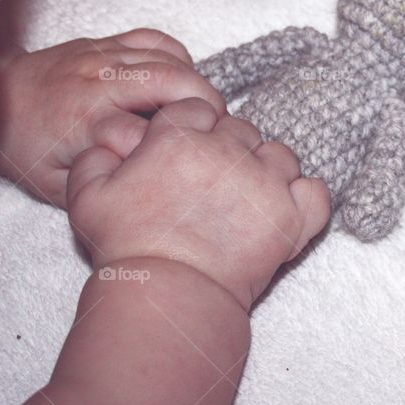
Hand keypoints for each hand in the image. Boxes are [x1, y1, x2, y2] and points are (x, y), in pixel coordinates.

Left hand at [0, 28, 224, 205]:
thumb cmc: (25, 148)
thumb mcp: (55, 186)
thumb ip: (101, 186)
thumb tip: (144, 183)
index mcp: (85, 123)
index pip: (145, 131)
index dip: (175, 145)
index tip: (191, 160)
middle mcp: (97, 83)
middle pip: (170, 80)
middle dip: (205, 102)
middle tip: (217, 126)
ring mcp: (100, 56)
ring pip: (168, 57)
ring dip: (197, 81)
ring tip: (205, 108)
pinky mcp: (103, 42)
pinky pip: (154, 38)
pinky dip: (177, 56)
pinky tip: (182, 78)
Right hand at [66, 97, 330, 308]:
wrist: (168, 296)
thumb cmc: (127, 249)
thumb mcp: (88, 198)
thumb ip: (95, 158)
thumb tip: (110, 141)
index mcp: (179, 136)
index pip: (198, 108)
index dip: (194, 130)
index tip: (188, 157)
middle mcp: (227, 149)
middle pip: (242, 130)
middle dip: (230, 151)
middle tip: (216, 187)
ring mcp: (265, 181)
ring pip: (281, 155)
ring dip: (268, 171)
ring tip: (250, 201)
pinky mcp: (291, 216)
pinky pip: (316, 192)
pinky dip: (306, 199)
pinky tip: (286, 211)